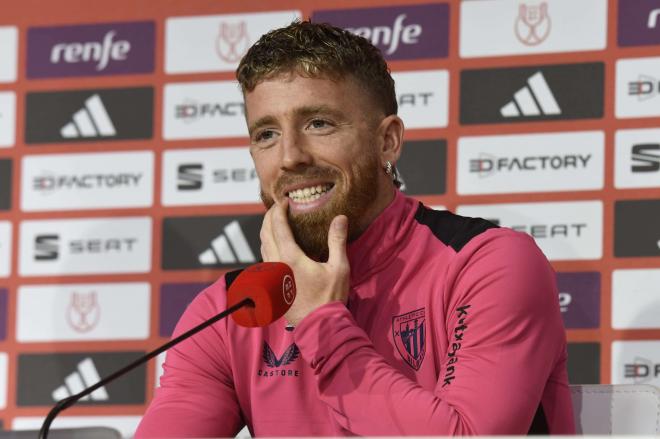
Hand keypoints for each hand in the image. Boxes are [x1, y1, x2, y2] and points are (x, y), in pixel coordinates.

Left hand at [260, 201, 349, 325]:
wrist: (318, 327)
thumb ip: (337, 240)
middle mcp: (276, 264)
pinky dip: (267, 245)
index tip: (284, 201)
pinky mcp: (272, 285)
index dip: (279, 211)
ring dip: (266, 231)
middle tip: (278, 207)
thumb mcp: (339, 268)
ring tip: (275, 222)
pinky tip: (276, 245)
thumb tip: (340, 217)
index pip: (278, 226)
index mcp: (290, 257)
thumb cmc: (330, 298)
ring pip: (262, 246)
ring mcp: (271, 276)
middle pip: (265, 233)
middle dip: (269, 217)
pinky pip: (265, 258)